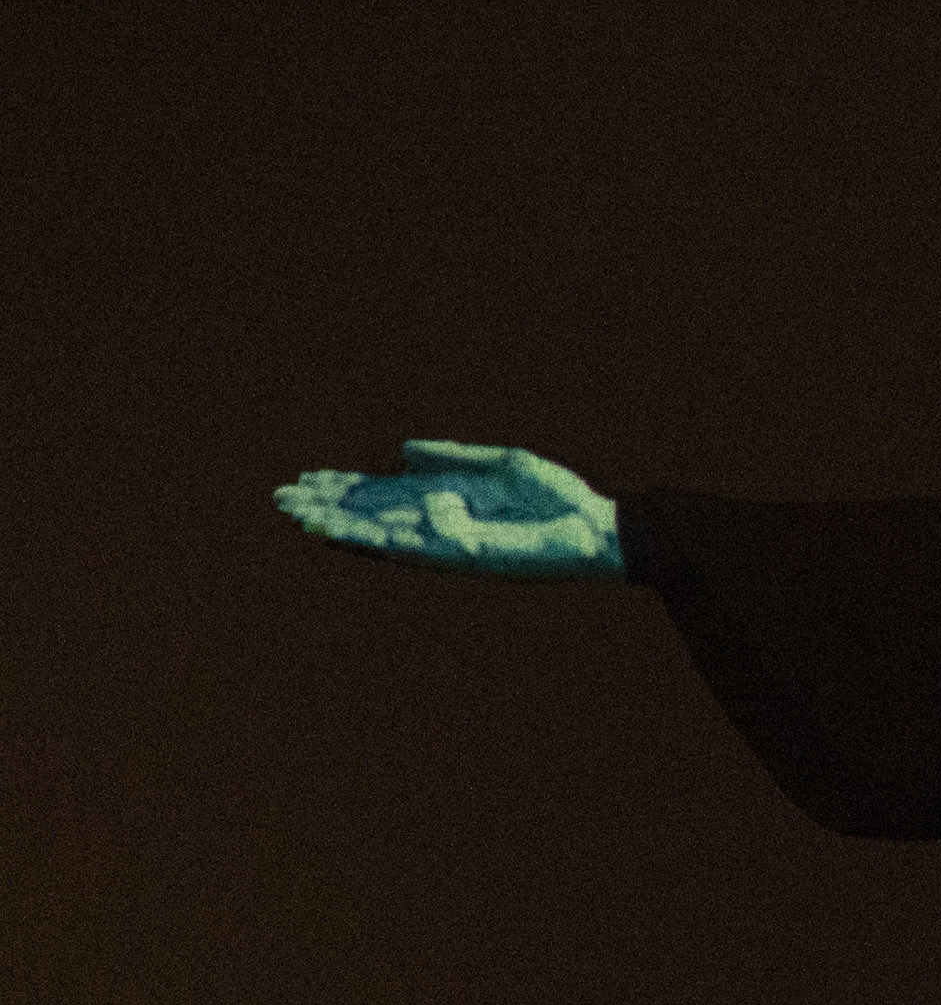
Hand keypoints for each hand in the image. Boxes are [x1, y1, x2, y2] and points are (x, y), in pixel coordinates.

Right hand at [272, 440, 623, 577]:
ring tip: (295, 515)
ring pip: (377, 531)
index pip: (383, 492)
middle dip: (328, 504)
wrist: (594, 528)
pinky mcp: (458, 555)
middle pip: (370, 512)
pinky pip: (406, 548)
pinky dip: (370, 539)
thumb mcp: (502, 465)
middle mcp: (439, 521)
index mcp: (447, 497)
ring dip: (336, 523)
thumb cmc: (558, 499)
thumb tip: (401, 450)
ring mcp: (445, 540)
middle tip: (281, 498)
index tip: (307, 480)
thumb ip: (452, 458)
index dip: (345, 486)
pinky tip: (339, 531)